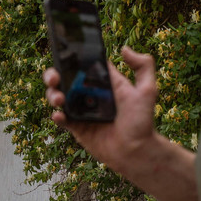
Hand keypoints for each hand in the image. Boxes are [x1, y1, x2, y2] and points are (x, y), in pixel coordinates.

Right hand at [43, 46, 159, 173]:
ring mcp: (81, 111)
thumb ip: (143, 66)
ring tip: (58, 99)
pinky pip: (62, 119)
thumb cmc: (142, 121)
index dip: (71, 58)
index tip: (63, 54)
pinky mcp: (76, 127)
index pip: (84, 65)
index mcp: (104, 82)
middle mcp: (90, 94)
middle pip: (65, 78)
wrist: (136, 151)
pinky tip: (59, 115)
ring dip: (52, 94)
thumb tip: (124, 48)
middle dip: (53, 74)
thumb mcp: (147, 90)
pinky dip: (57, 116)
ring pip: (59, 96)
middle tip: (54, 77)